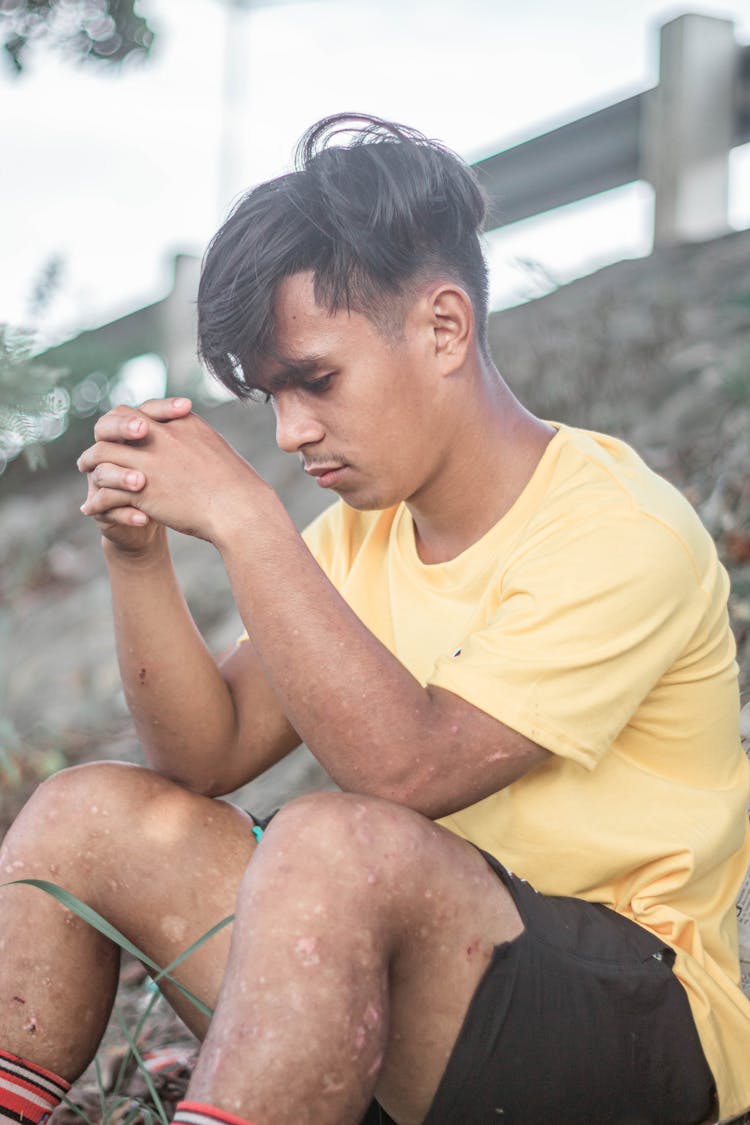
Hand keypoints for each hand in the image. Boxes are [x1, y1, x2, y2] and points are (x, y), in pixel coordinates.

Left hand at [78, 397, 269, 546]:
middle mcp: (160, 435)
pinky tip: (91, 508)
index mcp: (181, 423)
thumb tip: (193, 441)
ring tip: (86, 471)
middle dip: (103, 433)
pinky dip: (96, 499)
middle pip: (114, 421)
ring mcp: (148, 461)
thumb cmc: (238, 486)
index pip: (142, 410)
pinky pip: (105, 488)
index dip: (128, 420)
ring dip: (90, 462)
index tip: (127, 433)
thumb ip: (196, 440)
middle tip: (98, 446)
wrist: (240, 509)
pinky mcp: (141, 489)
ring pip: (101, 452)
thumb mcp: (216, 449)